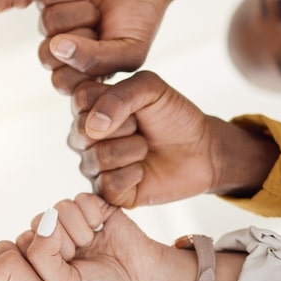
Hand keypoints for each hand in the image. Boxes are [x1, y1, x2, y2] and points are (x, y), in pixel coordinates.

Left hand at [20, 194, 191, 280]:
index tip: (66, 272)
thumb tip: (45, 217)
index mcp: (42, 259)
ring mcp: (74, 221)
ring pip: (59, 208)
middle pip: (39, 222)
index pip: (22, 243)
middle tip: (81, 256)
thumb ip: (41, 255)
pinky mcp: (94, 206)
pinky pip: (80, 198)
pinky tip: (102, 227)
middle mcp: (55, 237)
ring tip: (92, 243)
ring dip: (79, 230)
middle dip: (62, 243)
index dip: (44, 256)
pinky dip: (92, 215)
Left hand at [37, 0, 171, 92]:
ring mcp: (54, 19)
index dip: (79, 68)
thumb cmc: (140, 16)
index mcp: (81, 68)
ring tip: (96, 9)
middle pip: (46, 56)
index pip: (61, 82)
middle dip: (79, 39)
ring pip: (48, 23)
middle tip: (99, 28)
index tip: (103, 51)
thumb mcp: (131, 50)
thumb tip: (57, 48)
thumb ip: (97, 62)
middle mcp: (63, 46)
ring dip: (79, 13)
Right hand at [69, 71, 278, 206]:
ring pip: (97, 158)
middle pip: (82, 131)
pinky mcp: (106, 192)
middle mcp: (84, 136)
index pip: (80, 98)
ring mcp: (92, 165)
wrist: (200, 150)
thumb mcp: (151, 88)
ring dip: (133, 151)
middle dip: (124, 127)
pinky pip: (108, 184)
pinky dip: (133, 175)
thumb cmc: (172, 116)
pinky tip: (142, 171)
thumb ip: (119, 95)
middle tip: (140, 128)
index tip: (133, 105)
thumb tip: (94, 126)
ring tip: (144, 148)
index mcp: (89, 106)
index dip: (112, 101)